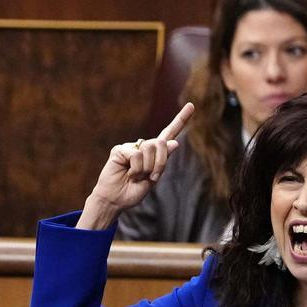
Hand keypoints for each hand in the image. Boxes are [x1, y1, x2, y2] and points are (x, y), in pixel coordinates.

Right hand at [78, 102, 193, 229]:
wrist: (114, 201)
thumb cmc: (132, 192)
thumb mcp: (153, 179)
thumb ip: (163, 161)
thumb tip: (174, 142)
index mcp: (155, 153)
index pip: (169, 133)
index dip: (180, 120)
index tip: (191, 106)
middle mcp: (144, 146)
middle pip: (161, 143)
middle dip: (160, 163)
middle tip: (151, 177)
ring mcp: (131, 147)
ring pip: (150, 148)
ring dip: (147, 168)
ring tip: (136, 177)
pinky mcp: (120, 150)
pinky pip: (136, 155)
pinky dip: (136, 169)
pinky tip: (128, 174)